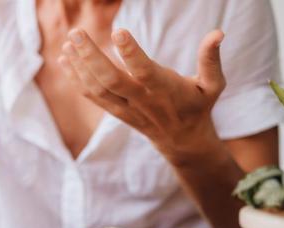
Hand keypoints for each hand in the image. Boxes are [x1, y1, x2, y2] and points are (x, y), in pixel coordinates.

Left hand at [58, 28, 226, 164]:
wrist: (182, 141)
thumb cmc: (198, 105)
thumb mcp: (213, 85)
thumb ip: (211, 60)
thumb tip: (218, 33)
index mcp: (164, 90)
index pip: (144, 71)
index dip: (131, 53)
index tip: (118, 31)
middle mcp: (141, 100)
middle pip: (111, 80)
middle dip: (90, 56)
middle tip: (77, 32)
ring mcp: (125, 107)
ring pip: (97, 88)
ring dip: (78, 66)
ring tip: (67, 42)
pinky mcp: (115, 111)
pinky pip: (91, 96)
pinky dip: (76, 78)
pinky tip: (65, 60)